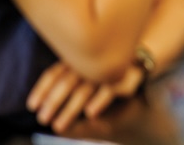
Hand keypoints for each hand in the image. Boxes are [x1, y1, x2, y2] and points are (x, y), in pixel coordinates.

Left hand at [27, 61, 143, 132]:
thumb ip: (71, 82)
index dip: (42, 88)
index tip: (31, 106)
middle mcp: (95, 60)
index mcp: (82, 57)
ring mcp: (111, 66)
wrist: (151, 58)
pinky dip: (100, 100)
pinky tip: (90, 114)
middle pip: (67, 81)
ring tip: (58, 126)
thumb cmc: (115, 71)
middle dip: (53, 102)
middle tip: (42, 119)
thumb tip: (43, 105)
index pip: (55, 71)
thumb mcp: (92, 74)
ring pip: (86, 87)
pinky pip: (112, 88)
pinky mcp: (130, 73)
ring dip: (71, 108)